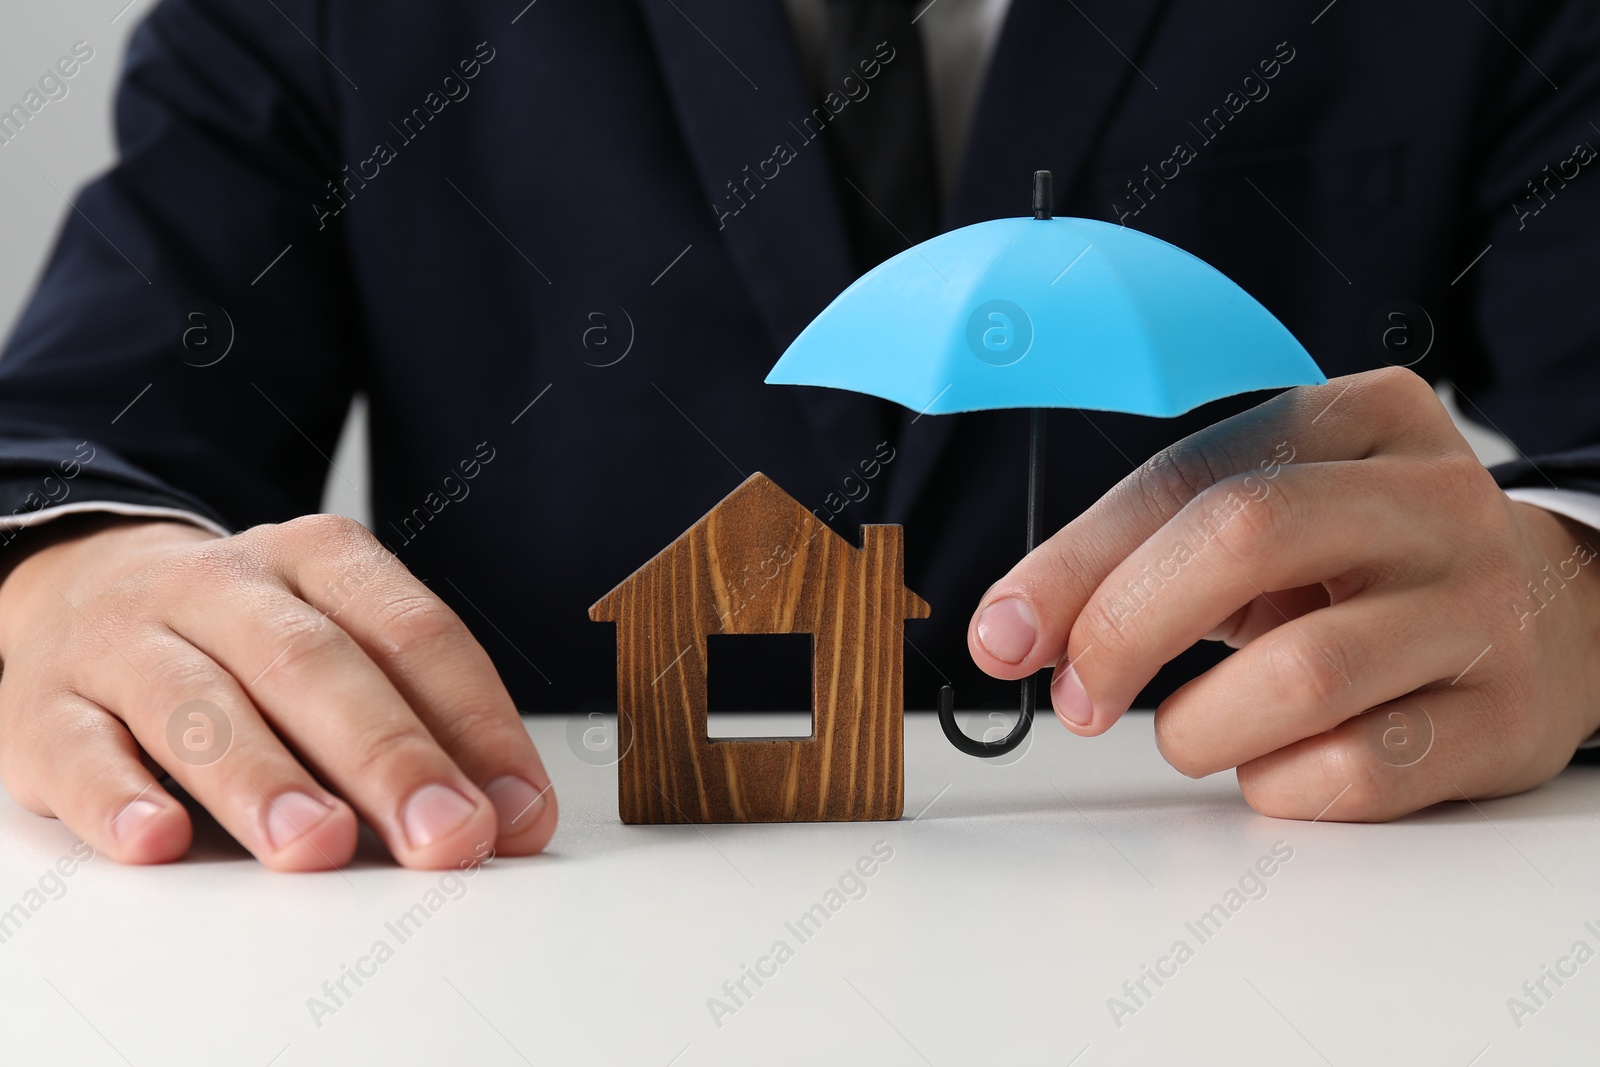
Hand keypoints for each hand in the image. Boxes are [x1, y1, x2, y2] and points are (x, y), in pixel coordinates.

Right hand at [0, 514, 556, 868]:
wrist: (84, 583)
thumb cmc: (250, 638)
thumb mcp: (345, 646)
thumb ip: (426, 723)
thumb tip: (512, 818)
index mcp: (319, 558)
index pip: (413, 634)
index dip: (475, 725)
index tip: (516, 813)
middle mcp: (224, 585)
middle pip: (313, 663)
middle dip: (387, 756)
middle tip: (444, 836)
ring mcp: (125, 641)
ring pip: (197, 704)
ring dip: (262, 779)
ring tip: (318, 846)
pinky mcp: (42, 706)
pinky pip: (77, 749)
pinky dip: (117, 799)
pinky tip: (160, 842)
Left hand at [968, 368, 1599, 820]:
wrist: (1549, 617)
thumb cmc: (1361, 568)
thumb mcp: (1262, 523)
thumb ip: (1138, 558)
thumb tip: (1009, 631)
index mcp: (1360, 417)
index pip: (1186, 476)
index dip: (1075, 563)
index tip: (1002, 635)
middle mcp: (1432, 497)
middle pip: (1242, 538)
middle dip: (1124, 629)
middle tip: (1077, 696)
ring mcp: (1482, 607)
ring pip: (1301, 672)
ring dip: (1201, 725)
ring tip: (1192, 732)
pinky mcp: (1506, 718)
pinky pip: (1356, 769)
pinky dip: (1279, 783)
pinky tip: (1277, 764)